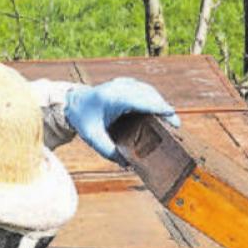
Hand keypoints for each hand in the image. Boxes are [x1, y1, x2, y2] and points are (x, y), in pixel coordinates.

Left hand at [65, 77, 180, 162]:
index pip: (141, 101)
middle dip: (163, 108)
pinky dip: (152, 99)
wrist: (72, 103)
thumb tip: (126, 164)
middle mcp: (120, 87)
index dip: (158, 107)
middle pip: (149, 94)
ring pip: (147, 90)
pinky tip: (157, 110)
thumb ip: (108, 151)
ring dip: (158, 103)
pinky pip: (143, 89)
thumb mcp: (92, 137)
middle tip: (175, 124)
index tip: (172, 115)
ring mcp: (122, 83)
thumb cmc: (83, 119)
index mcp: (113, 98)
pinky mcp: (125, 84)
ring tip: (169, 119)